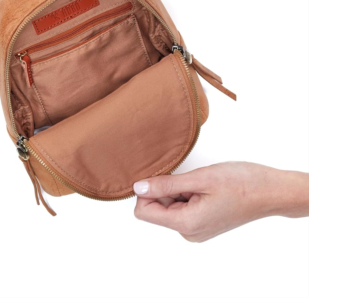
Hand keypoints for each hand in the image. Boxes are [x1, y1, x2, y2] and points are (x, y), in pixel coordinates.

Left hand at [133, 162, 308, 242]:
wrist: (270, 191)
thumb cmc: (240, 183)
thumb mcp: (199, 179)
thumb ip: (166, 185)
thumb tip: (138, 187)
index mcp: (186, 224)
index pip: (143, 211)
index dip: (148, 191)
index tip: (165, 177)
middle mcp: (188, 232)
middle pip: (156, 209)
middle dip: (166, 189)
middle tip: (190, 179)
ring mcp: (196, 229)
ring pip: (169, 206)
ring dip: (178, 190)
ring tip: (201, 183)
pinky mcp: (202, 223)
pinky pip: (182, 207)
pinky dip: (187, 194)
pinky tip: (204, 187)